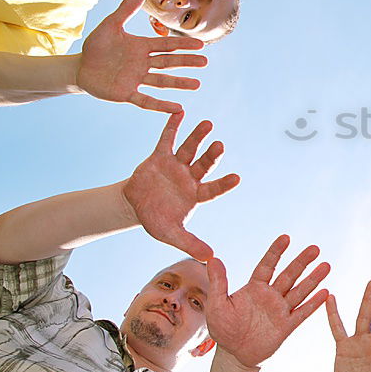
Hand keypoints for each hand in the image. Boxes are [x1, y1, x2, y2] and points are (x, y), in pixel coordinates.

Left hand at [78, 0, 206, 113]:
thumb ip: (127, 8)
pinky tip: (177, 108)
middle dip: (186, 62)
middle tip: (205, 62)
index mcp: (142, 47)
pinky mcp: (127, 94)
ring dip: (179, 83)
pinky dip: (161, 105)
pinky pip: (146, 101)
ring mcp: (137, 79)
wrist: (80, 68)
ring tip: (197, 84)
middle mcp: (143, 63)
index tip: (200, 44)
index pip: (166, 45)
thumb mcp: (111, 24)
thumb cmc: (96, 46)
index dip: (182, 45)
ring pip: (162, 81)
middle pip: (169, 62)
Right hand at [122, 112, 239, 259]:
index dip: (224, 184)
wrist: (134, 206)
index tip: (237, 178)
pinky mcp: (159, 157)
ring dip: (197, 137)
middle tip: (220, 145)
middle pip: (203, 165)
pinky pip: (166, 140)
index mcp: (196, 195)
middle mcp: (189, 177)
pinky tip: (179, 113)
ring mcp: (176, 166)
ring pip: (189, 149)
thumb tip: (211, 258)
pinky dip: (172, 127)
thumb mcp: (172, 234)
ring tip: (208, 124)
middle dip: (211, 156)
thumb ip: (190, 244)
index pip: (213, 189)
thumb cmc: (156, 220)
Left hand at [206, 235, 329, 367]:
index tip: (286, 237)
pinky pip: (302, 313)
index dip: (276, 252)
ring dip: (313, 279)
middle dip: (302, 261)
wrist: (234, 354)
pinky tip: (325, 293)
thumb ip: (218, 283)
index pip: (268, 265)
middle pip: (289, 275)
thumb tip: (213, 259)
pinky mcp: (286, 326)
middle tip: (315, 248)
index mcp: (255, 288)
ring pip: (299, 291)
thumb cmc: (224, 329)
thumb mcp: (217, 305)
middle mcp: (271, 295)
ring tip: (326, 266)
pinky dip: (314, 304)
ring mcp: (280, 310)